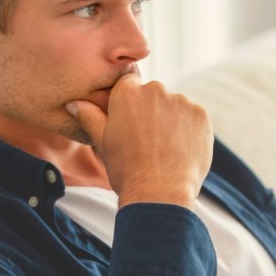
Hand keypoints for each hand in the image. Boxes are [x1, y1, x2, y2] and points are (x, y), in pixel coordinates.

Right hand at [65, 74, 212, 209]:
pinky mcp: (201, 115)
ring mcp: (181, 101)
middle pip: (155, 95)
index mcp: (127, 92)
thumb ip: (90, 117)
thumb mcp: (103, 142)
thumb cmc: (126, 168)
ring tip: (167, 148)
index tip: (134, 123)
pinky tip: (182, 149)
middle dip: (154, 111)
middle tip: (150, 141)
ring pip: (177, 106)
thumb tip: (74, 103)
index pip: (130, 84)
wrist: (159, 191)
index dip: (132, 104)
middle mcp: (155, 90)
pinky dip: (191, 130)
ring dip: (174, 120)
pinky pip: (195, 117)